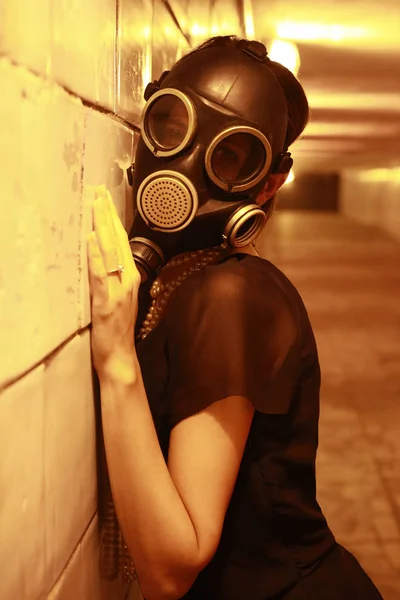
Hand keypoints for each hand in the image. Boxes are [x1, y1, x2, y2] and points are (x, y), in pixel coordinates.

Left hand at [87, 186, 140, 377]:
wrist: (119, 354)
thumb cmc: (118, 328)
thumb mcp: (119, 296)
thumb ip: (114, 273)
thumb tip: (100, 247)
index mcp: (131, 276)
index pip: (121, 240)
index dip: (112, 218)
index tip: (106, 198)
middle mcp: (128, 279)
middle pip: (117, 240)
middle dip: (107, 214)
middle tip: (100, 191)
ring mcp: (118, 289)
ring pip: (110, 251)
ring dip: (102, 227)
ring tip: (96, 205)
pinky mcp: (106, 301)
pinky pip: (101, 274)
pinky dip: (96, 255)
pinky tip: (91, 239)